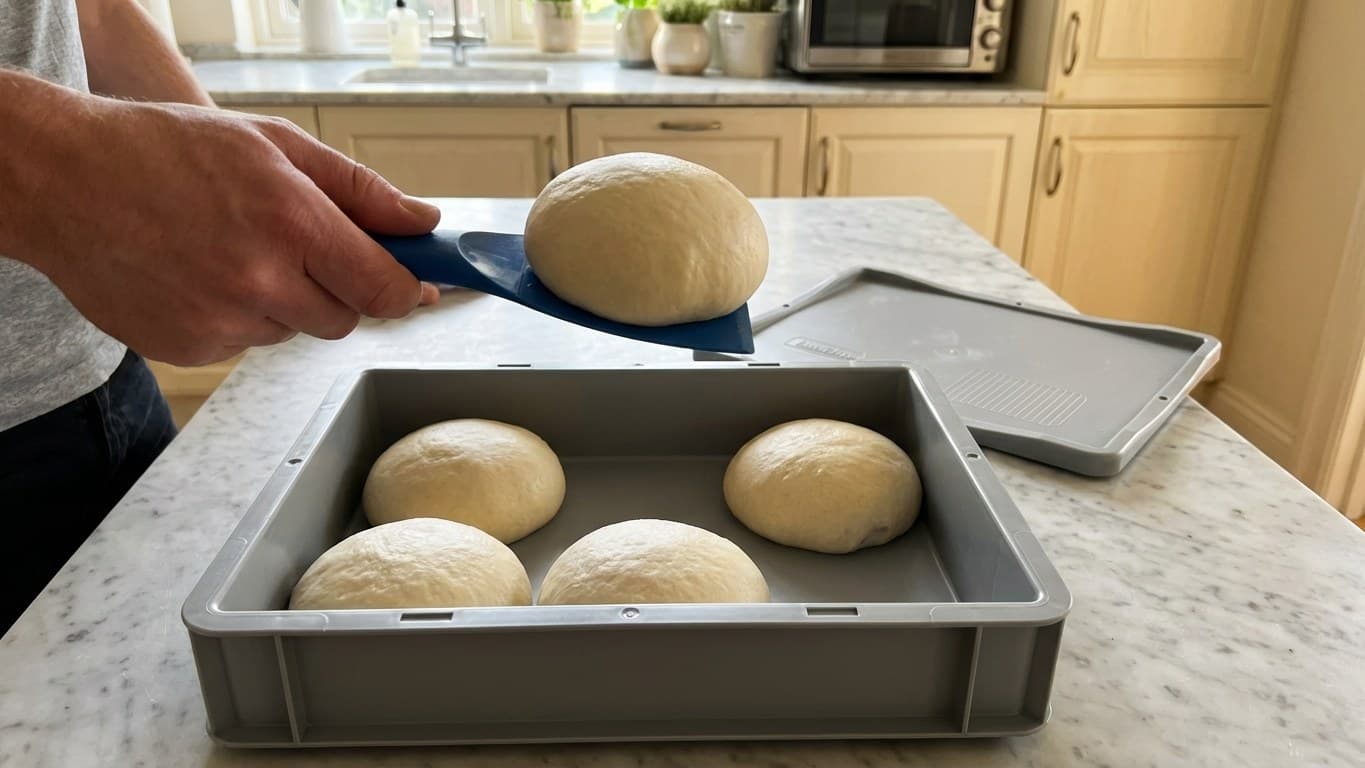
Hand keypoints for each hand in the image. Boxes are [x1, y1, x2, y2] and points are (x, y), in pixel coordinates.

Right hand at [17, 94, 440, 365]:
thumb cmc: (167, 150)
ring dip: (281, 300)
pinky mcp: (189, 349)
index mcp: (291, 224)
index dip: (407, 290)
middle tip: (298, 246)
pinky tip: (200, 273)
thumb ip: (360, 190)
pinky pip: (244, 342)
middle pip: (345, 318)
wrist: (63, 181)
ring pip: (292, 330)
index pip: (385, 289)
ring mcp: (221, 322)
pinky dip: (236, 316)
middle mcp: (259, 282)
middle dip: (337, 288)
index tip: (414, 284)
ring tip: (230, 249)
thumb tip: (423, 223)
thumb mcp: (275, 146)